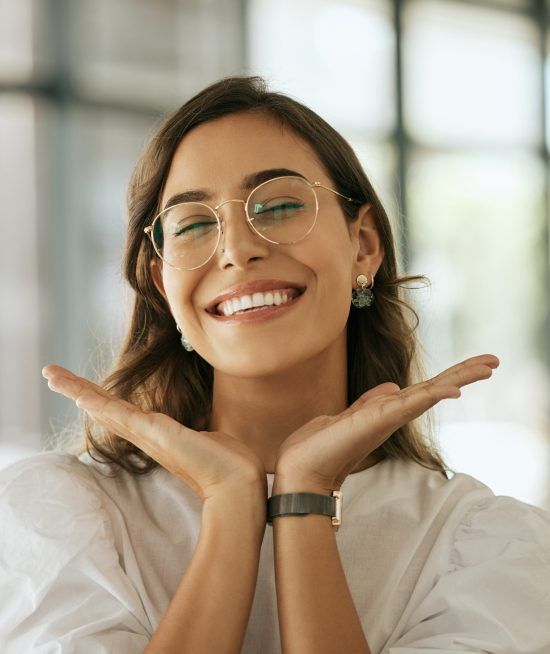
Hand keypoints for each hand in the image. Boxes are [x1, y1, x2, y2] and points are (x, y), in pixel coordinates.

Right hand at [42, 365, 267, 503]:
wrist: (239, 484)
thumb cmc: (228, 464)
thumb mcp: (210, 436)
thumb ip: (199, 428)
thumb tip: (204, 423)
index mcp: (157, 434)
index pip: (121, 411)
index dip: (99, 398)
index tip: (80, 388)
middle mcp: (146, 435)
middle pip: (103, 408)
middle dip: (77, 389)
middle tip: (50, 374)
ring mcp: (148, 435)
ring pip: (105, 408)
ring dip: (77, 390)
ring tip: (51, 375)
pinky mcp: (155, 434)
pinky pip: (120, 415)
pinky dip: (98, 403)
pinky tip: (79, 394)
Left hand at [274, 354, 499, 492]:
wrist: (300, 470)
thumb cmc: (319, 447)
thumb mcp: (348, 415)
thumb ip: (371, 401)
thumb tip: (392, 386)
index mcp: (387, 412)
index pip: (424, 389)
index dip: (449, 377)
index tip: (474, 365)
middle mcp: (393, 415)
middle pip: (435, 389)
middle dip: (464, 374)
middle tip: (494, 361)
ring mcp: (388, 418)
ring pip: (430, 393)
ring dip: (459, 378)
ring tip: (488, 365)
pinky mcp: (378, 421)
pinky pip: (410, 404)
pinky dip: (433, 396)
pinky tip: (454, 389)